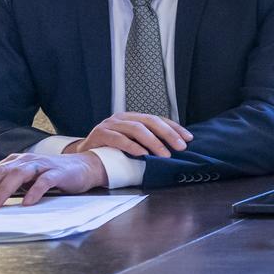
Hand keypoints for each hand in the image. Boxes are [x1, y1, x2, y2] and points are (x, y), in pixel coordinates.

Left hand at [0, 152, 107, 207]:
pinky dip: (34, 192)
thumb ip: (10, 185)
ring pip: (18, 175)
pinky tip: (26, 203)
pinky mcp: (58, 173)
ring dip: (3, 191)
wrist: (85, 167)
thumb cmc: (53, 175)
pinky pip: (44, 182)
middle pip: (0, 173)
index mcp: (15, 162)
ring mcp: (42, 165)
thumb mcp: (27, 178)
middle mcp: (26, 161)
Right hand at [67, 112, 191, 157]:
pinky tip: (142, 154)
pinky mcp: (99, 134)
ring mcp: (110, 124)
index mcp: (133, 118)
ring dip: (153, 142)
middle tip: (181, 147)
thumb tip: (175, 149)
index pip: (158, 120)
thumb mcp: (132, 143)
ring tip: (165, 154)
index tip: (189, 139)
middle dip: (168, 134)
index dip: (174, 128)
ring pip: (136, 129)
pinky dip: (132, 146)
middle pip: (150, 121)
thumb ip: (148, 142)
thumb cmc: (112, 150)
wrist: (84, 156)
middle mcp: (122, 118)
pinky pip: (118, 139)